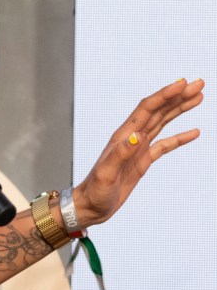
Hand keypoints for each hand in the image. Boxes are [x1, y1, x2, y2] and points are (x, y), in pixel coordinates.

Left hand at [73, 77, 204, 227]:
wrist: (90, 206)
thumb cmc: (94, 191)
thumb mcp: (106, 173)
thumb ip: (119, 154)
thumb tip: (136, 135)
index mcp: (122, 137)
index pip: (146, 109)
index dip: (165, 95)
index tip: (183, 83)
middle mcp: (131, 138)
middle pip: (158, 110)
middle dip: (178, 96)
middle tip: (199, 83)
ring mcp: (138, 148)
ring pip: (163, 122)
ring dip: (180, 109)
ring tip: (199, 96)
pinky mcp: (143, 161)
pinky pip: (165, 145)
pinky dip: (180, 137)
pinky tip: (194, 132)